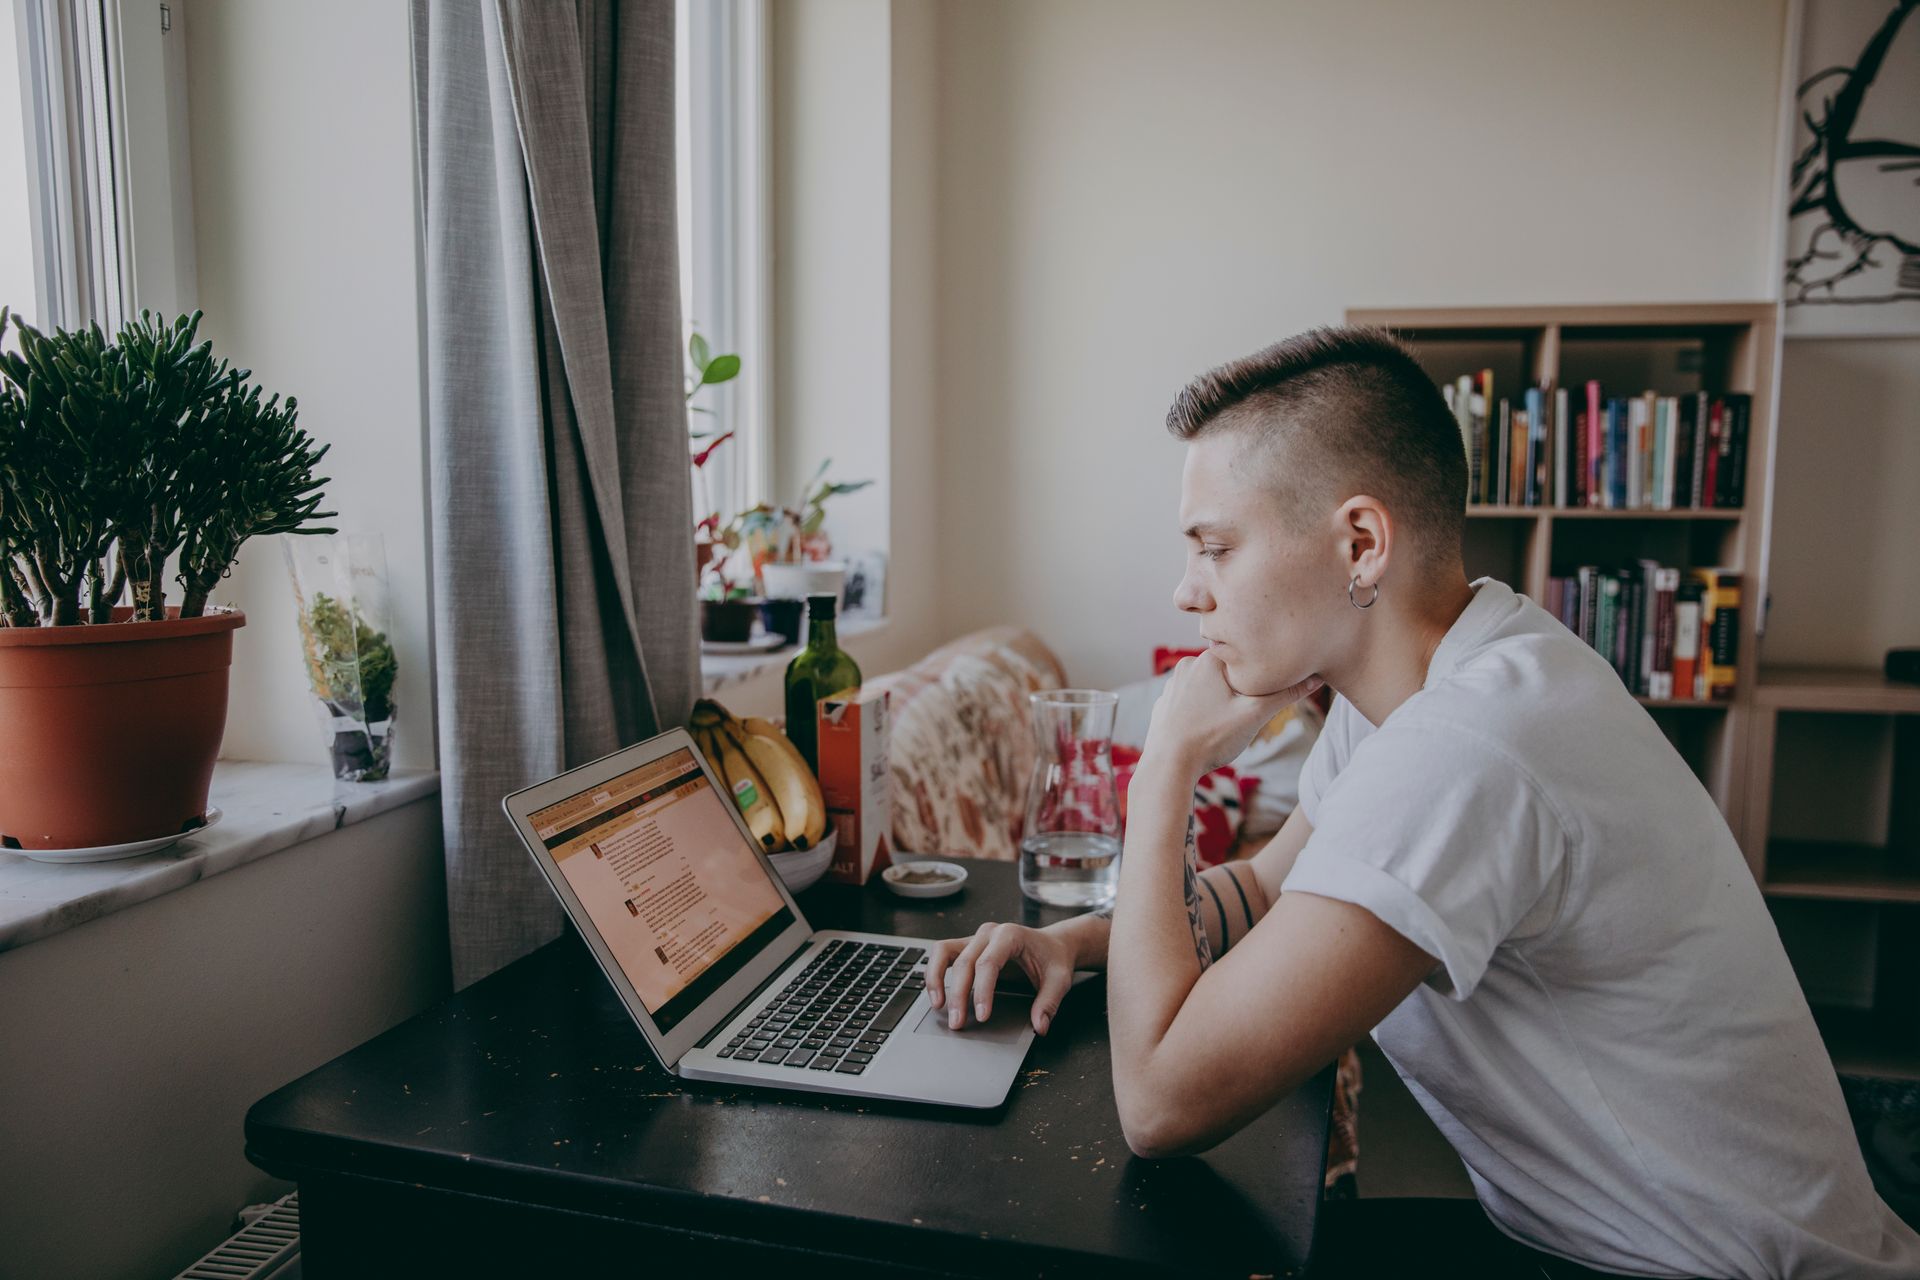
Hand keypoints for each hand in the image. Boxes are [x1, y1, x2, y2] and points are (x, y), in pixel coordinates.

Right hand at [924, 922, 1075, 1034]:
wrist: (1052, 945)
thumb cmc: (1053, 959)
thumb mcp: (1060, 980)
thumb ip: (1049, 1003)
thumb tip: (1039, 1026)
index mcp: (1011, 935)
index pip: (988, 963)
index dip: (981, 991)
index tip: (981, 1016)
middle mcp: (989, 933)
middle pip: (964, 963)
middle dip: (958, 995)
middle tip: (958, 1023)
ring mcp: (975, 938)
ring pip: (944, 952)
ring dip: (936, 979)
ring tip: (938, 1006)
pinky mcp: (967, 947)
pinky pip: (943, 954)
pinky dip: (935, 972)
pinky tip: (937, 994)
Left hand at [1145, 649, 1322, 777]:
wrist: (1168, 766)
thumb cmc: (1211, 738)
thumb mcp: (1255, 715)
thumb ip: (1285, 694)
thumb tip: (1316, 678)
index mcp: (1208, 659)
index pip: (1244, 655)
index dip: (1258, 674)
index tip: (1261, 694)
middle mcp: (1186, 665)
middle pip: (1226, 671)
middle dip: (1238, 691)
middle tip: (1241, 715)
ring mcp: (1172, 684)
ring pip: (1208, 686)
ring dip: (1219, 701)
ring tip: (1222, 725)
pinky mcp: (1165, 703)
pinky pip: (1191, 700)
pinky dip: (1200, 712)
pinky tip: (1204, 730)